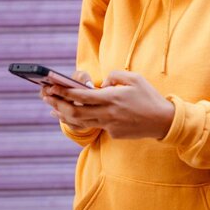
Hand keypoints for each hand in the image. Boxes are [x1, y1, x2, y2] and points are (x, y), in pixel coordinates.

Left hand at [42, 71, 174, 139]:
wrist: (164, 122)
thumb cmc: (149, 96)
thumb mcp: (134, 78)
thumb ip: (115, 76)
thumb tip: (101, 83)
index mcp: (113, 97)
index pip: (82, 95)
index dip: (63, 91)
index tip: (50, 85)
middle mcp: (109, 113)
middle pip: (75, 111)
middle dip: (57, 104)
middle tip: (45, 96)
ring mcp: (110, 126)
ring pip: (81, 121)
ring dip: (64, 114)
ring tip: (52, 108)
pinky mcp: (114, 134)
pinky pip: (96, 125)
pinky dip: (84, 120)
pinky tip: (74, 116)